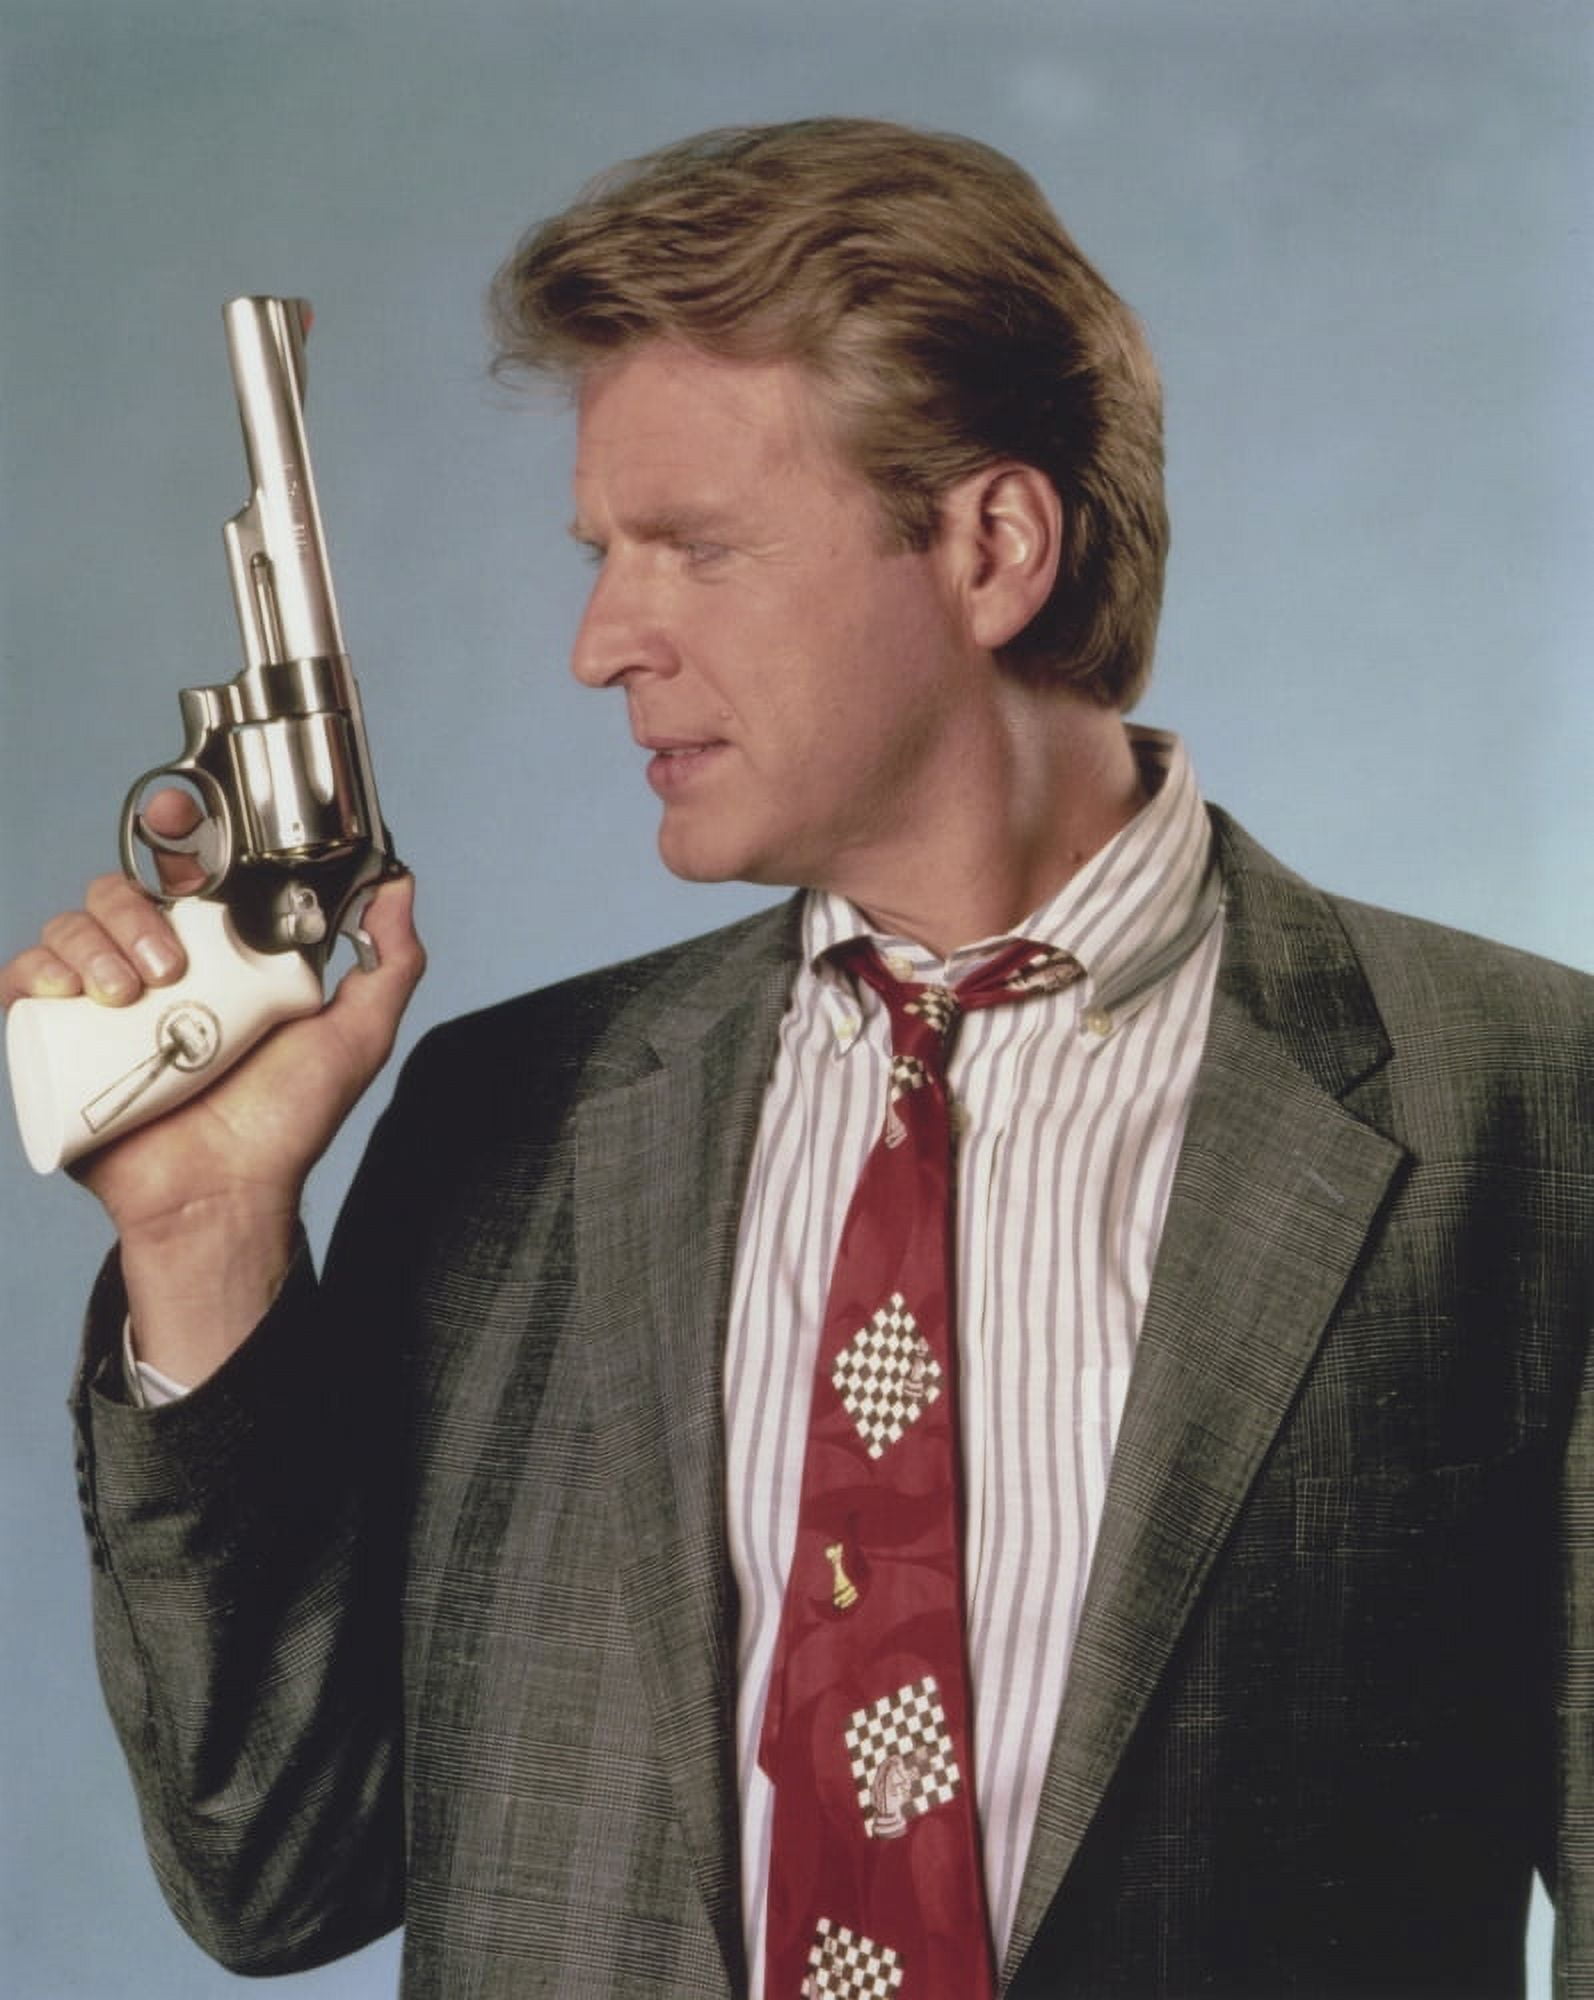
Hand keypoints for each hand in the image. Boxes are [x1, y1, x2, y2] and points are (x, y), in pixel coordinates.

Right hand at [2, 865, 425, 1381]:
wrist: (223, 1196)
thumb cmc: (285, 1125)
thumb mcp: (354, 1036)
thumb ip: (390, 962)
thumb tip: (400, 883)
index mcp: (218, 957)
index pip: (186, 874)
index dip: (176, 833)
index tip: (180, 816)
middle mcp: (156, 971)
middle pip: (120, 892)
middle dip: (136, 912)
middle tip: (170, 970)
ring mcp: (103, 1007)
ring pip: (71, 929)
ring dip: (90, 944)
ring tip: (127, 997)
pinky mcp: (58, 1045)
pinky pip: (21, 984)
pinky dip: (29, 973)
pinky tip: (61, 994)